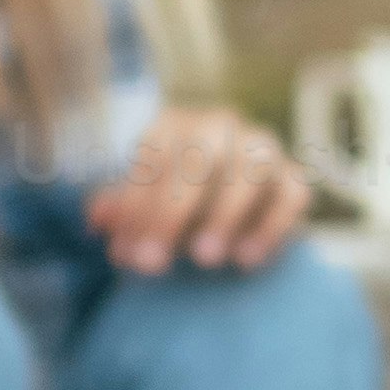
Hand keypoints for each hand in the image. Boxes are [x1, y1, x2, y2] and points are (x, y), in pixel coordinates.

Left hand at [91, 104, 314, 276]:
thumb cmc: (170, 202)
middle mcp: (221, 125)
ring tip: (205, 260)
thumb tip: (97, 218)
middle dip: (174, 211)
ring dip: (226, 214)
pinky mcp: (292, 178)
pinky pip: (292, 195)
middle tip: (154, 265)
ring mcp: (262, 148)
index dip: (136, 204)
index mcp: (176, 124)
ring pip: (252, 168)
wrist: (221, 208)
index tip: (125, 252)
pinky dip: (271, 228)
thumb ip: (122, 211)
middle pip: (202, 156)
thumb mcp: (140, 207)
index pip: (155, 154)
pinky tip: (245, 261)